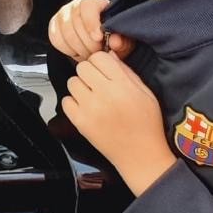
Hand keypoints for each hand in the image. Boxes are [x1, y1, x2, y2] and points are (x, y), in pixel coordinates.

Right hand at [49, 0, 132, 61]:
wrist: (101, 40)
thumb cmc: (113, 37)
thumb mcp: (123, 39)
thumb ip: (122, 41)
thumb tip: (115, 42)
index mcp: (94, 3)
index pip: (87, 7)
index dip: (91, 22)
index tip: (98, 38)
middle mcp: (75, 6)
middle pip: (75, 23)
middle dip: (87, 43)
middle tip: (97, 53)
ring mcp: (62, 16)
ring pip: (65, 33)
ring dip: (79, 48)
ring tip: (90, 55)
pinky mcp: (54, 27)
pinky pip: (56, 39)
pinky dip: (68, 49)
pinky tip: (78, 52)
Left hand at [62, 51, 173, 194]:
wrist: (141, 156)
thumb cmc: (146, 124)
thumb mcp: (146, 94)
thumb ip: (126, 73)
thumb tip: (108, 56)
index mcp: (123, 86)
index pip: (99, 57)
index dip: (101, 62)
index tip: (105, 71)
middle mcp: (104, 95)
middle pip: (82, 67)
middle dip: (90, 73)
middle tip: (99, 85)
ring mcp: (90, 109)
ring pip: (72, 82)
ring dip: (81, 87)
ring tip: (94, 98)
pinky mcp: (80, 122)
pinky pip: (66, 101)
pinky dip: (74, 103)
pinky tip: (87, 109)